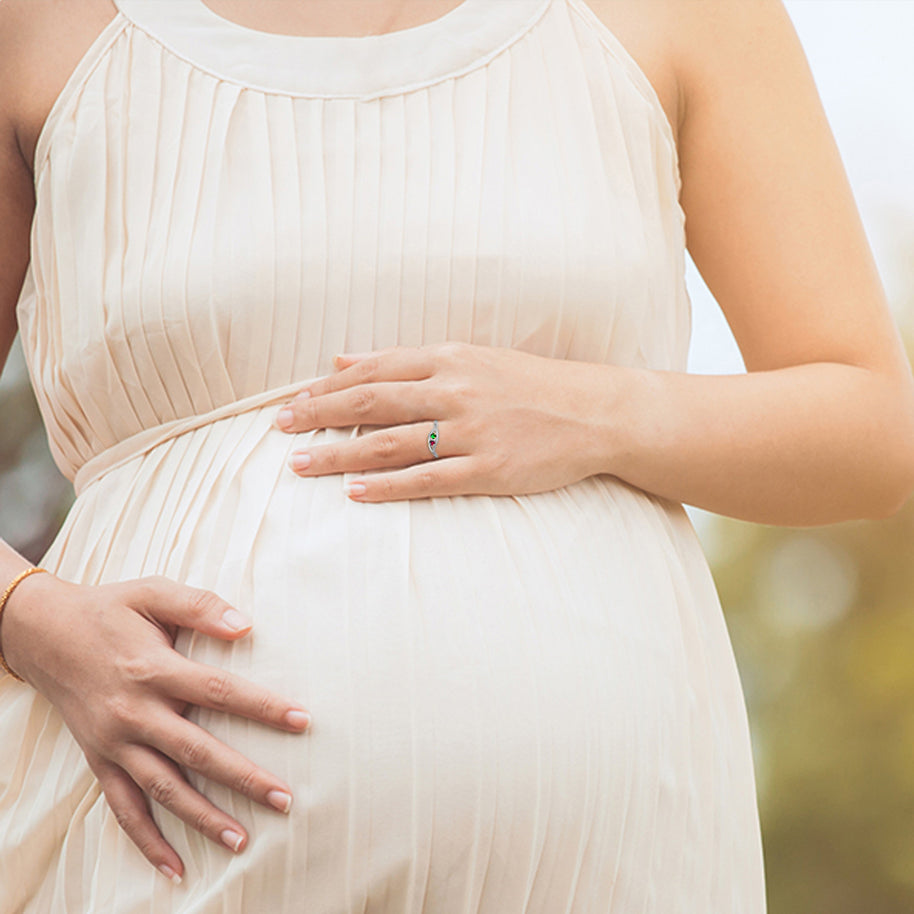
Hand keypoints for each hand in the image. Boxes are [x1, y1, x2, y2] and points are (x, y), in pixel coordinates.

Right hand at [1, 572, 312, 883]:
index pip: (219, 691)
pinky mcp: (99, 760)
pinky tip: (175, 866)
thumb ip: (200, 606)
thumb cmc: (109, 609)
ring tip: (242, 839)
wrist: (43, 633)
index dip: (262, 707)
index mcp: (153, 669)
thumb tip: (246, 625)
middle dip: (243, 778)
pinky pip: (123, 808)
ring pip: (163, 788)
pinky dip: (147, 841)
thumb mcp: (152, 593)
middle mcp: (134, 712)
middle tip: (284, 798)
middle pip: (197, 751)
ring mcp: (115, 742)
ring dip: (203, 817)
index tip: (301, 721)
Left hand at [273, 341, 614, 500]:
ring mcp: (470, 432)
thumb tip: (344, 358)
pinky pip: (428, 479)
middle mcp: (454, 391)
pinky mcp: (488, 469)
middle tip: (280, 430)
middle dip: (319, 416)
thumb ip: (407, 360)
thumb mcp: (470, 358)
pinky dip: (387, 485)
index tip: (291, 402)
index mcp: (448, 359)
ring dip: (339, 455)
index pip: (373, 371)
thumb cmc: (530, 384)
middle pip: (371, 403)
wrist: (594, 411)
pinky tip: (354, 491)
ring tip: (300, 466)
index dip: (326, 388)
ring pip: (390, 443)